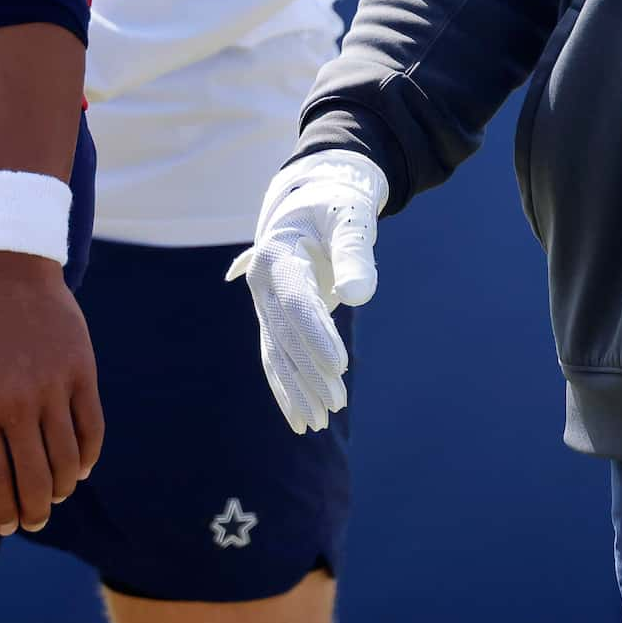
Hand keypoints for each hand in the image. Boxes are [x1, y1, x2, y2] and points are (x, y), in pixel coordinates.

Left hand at [0, 251, 102, 536]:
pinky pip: (91, 426)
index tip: (7, 526)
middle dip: (35, 510)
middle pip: (35, 476)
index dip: (3, 510)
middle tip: (34, 521)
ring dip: (63, 487)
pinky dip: (88, 454)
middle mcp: (17, 401)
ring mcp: (54, 386)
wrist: (8, 271)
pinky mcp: (82, 371)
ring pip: (67, 458)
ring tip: (57, 495)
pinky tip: (81, 467)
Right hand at [231, 152, 386, 434]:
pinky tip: (300, 418)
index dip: (317, 336)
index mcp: (276, 254)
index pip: (296, 303)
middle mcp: (262, 282)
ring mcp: (264, 302)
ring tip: (319, 422)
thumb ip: (355, 252)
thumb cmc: (337, 206)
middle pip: (283, 335)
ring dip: (296, 389)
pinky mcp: (273, 317)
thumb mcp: (350, 219)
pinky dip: (287, 387)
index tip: (340, 367)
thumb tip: (359, 295)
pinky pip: (276, 356)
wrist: (314, 200)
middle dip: (307, 373)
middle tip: (336, 404)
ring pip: (276, 353)